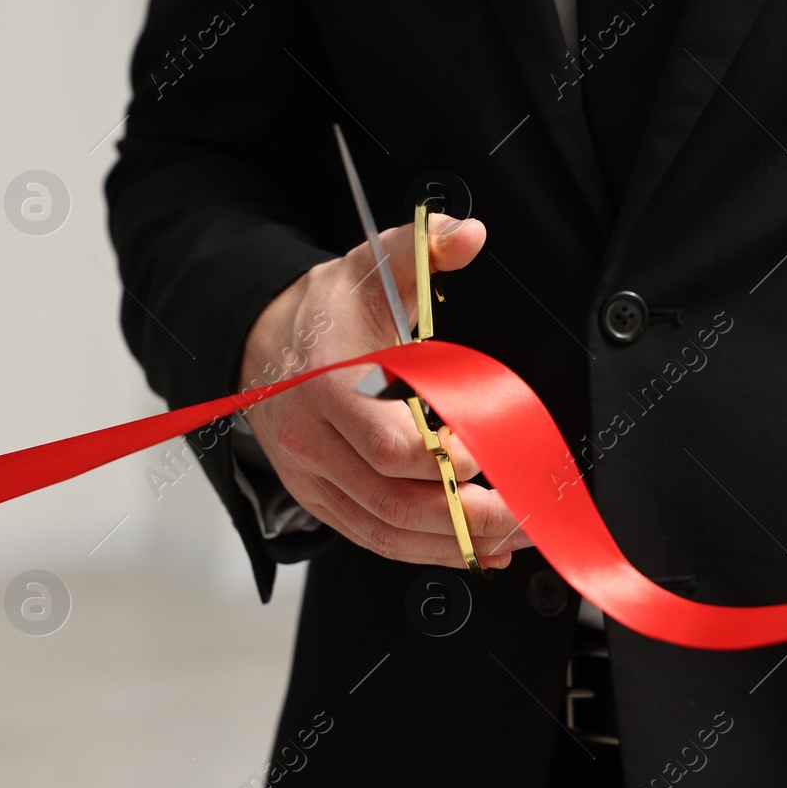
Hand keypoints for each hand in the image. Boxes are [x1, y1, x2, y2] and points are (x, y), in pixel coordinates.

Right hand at [237, 213, 529, 569]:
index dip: (445, 459)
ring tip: (514, 535)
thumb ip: (420, 250)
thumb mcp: (369, 269)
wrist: (262, 344)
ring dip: (455, 543)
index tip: (485, 447)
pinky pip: (376, 539)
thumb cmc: (325, 313)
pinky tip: (478, 550)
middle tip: (524, 511)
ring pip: (386, 532)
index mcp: (325, 387)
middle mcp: (313, 443)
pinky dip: (430, 553)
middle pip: (394, 502)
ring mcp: (314, 479)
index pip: (389, 446)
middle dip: (467, 516)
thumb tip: (467, 234)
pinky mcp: (323, 502)